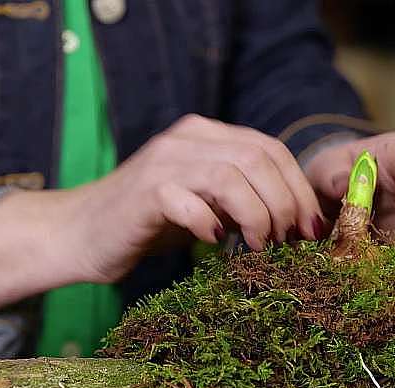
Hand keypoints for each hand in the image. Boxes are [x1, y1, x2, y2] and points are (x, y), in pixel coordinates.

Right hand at [69, 114, 325, 281]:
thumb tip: (300, 221)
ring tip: (259, 246)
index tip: (312, 229)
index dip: (299, 189)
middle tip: (291, 242)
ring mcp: (164, 161)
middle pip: (259, 158)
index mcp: (207, 135)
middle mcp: (188, 139)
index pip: (270, 149)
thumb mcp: (209, 204)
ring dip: (257, 216)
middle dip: (286, 204)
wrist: (82, 234)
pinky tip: (214, 243)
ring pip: (233, 175)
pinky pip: (190, 202)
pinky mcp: (144, 191)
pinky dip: (210, 224)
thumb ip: (246, 198)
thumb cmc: (152, 223)